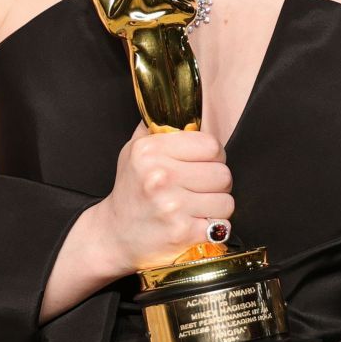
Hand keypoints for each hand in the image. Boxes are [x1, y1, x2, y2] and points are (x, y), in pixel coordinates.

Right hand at [92, 122, 236, 275]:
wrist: (114, 235)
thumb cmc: (130, 191)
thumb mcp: (133, 151)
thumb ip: (157, 128)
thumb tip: (181, 106)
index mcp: (150, 152)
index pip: (211, 145)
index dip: (214, 155)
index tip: (203, 163)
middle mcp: (160, 177)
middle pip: (223, 173)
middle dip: (216, 182)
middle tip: (199, 188)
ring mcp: (172, 206)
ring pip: (226, 200)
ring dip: (216, 206)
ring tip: (197, 207)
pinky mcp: (182, 233)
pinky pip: (222, 225)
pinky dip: (214, 228)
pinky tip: (196, 224)